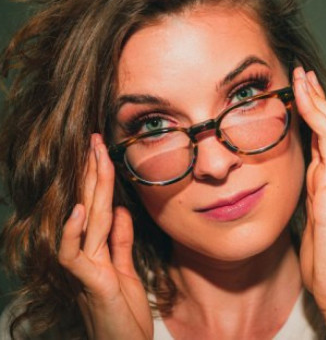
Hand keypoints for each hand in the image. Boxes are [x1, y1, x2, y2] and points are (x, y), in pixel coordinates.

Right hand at [58, 134, 152, 339]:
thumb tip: (121, 210)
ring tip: (92, 157)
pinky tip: (79, 209)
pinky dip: (74, 232)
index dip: (100, 177)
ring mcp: (85, 266)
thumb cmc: (122, 313)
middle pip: (92, 204)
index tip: (102, 150)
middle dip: (94, 171)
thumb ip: (121, 240)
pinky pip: (75, 254)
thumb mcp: (124, 270)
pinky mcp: (88, 282)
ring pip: (87, 220)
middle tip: (94, 140)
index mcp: (97, 248)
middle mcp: (87, 252)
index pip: (99, 204)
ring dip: (90, 188)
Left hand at [293, 67, 325, 338]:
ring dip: (323, 111)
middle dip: (313, 99)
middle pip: (324, 129)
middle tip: (301, 72)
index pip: (314, 133)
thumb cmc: (319, 251)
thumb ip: (304, 188)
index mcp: (319, 176)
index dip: (308, 107)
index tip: (296, 83)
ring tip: (312, 84)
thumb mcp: (303, 211)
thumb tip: (296, 169)